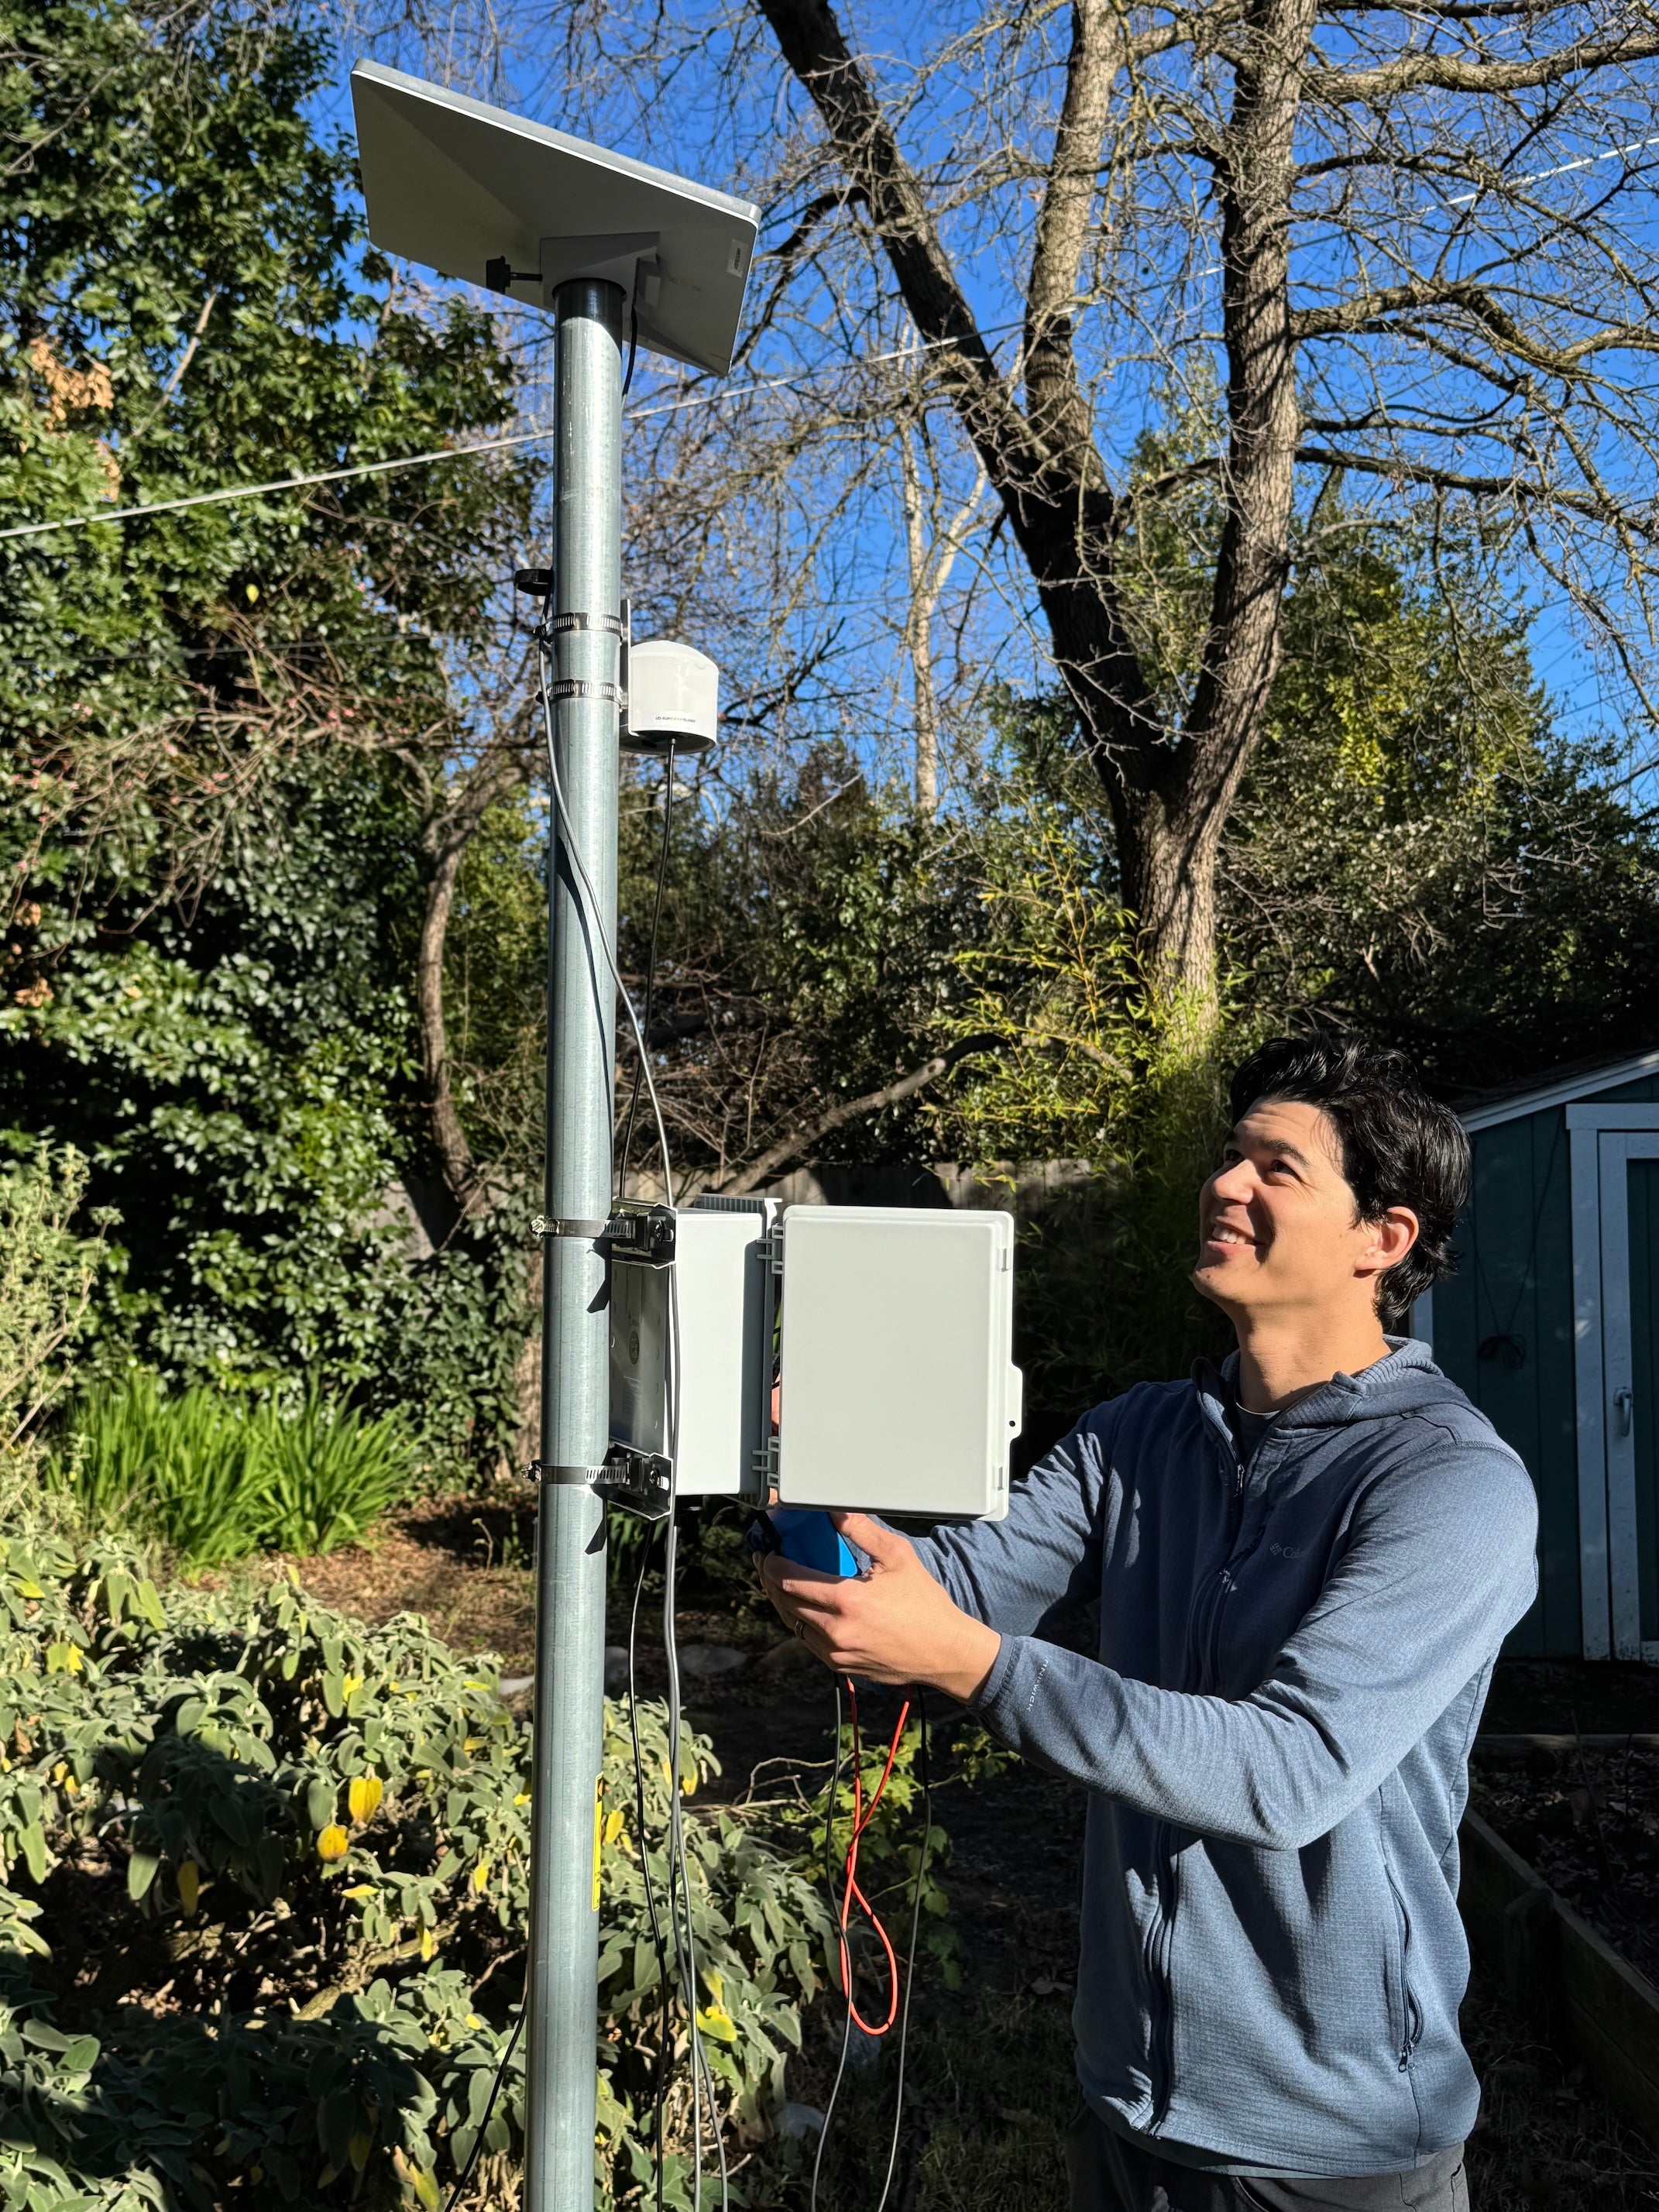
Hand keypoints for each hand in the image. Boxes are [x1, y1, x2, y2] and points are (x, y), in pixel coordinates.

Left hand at [758, 1512, 1000, 1702]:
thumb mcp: (897, 1557)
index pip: (790, 1580)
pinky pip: (808, 1641)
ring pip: (793, 1624)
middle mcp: (836, 1630)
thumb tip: (834, 1510)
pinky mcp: (841, 1665)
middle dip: (771, 1579)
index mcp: (847, 1601)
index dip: (771, 1563)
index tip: (768, 1551)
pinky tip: (804, 1606)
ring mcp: (836, 1652)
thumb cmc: (926, 1605)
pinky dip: (800, 1621)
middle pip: (784, 1602)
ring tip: (781, 1581)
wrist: (944, 1651)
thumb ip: (862, 1530)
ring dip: (782, 1601)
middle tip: (768, 1562)